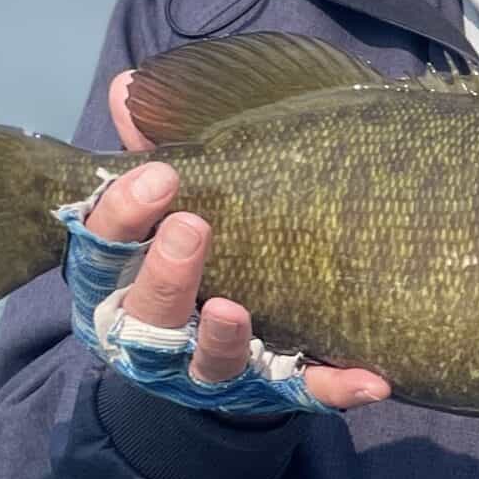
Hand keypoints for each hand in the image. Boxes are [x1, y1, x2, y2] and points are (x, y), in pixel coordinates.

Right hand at [67, 71, 389, 412]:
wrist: (235, 344)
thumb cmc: (198, 250)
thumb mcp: (171, 202)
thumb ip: (153, 147)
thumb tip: (128, 87)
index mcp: (124, 278)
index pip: (104, 247)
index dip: (123, 214)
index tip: (159, 175)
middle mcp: (158, 332)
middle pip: (147, 310)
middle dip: (166, 271)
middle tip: (193, 226)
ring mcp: (216, 366)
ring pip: (211, 361)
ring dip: (223, 336)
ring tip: (235, 308)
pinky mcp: (276, 388)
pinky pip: (308, 391)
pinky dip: (337, 386)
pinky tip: (374, 378)